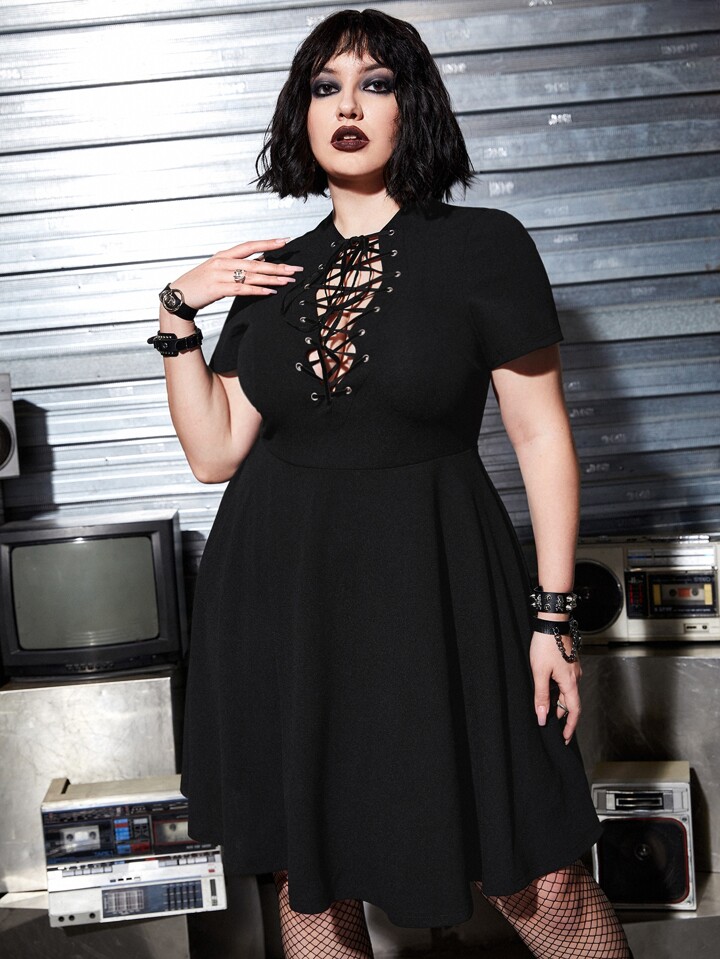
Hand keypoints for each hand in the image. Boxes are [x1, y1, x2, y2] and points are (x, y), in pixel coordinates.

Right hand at [164, 238, 303, 312]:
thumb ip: (236, 266)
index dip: (268, 243)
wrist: (179, 296)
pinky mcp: (217, 289)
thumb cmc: (199, 284)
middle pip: (255, 262)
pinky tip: (269, 291)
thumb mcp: (217, 270)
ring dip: (271, 278)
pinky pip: (242, 289)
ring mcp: (220, 275)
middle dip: (277, 266)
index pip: (249, 245)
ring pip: (251, 275)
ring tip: (287, 280)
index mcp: (224, 255)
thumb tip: (258, 263)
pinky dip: (257, 290)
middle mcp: (222, 262)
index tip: (285, 241)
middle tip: (294, 269)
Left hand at [529, 630, 581, 744]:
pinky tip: (549, 691)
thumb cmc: (545, 645)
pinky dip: (559, 692)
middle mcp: (575, 677)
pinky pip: (566, 683)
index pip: (574, 711)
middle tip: (553, 727)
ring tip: (548, 711)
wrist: (552, 623)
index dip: (570, 727)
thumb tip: (542, 716)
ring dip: (560, 704)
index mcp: (570, 683)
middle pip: (571, 703)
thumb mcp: (539, 672)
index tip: (565, 738)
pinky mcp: (569, 663)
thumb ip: (541, 695)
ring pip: (568, 693)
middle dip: (563, 716)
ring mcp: (573, 670)